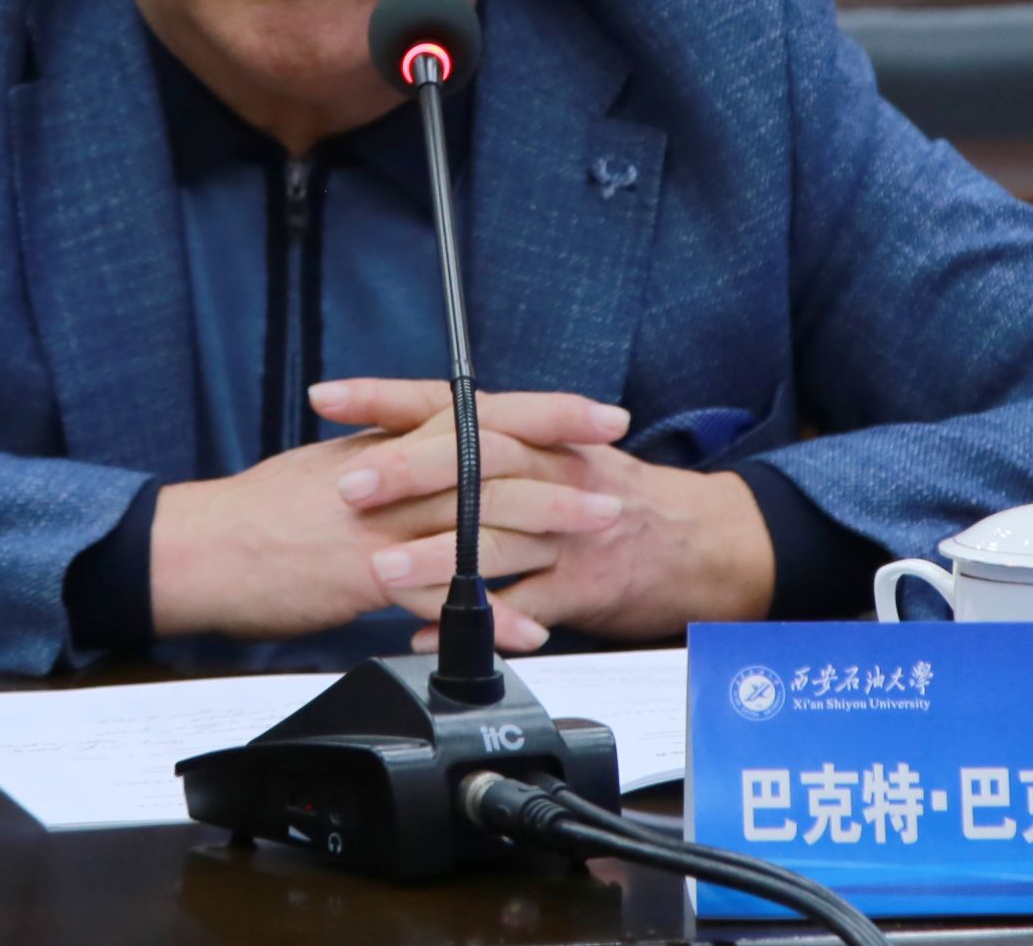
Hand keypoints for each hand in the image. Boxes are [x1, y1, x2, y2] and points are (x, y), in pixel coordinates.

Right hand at [149, 385, 631, 649]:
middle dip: (563, 468)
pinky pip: (436, 591)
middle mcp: (390, 474)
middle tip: (617, 481)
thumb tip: (434, 455)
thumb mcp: (330, 466)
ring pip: (475, 515)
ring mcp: (378, 523)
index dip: (545, 412)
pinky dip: (487, 610)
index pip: (479, 412)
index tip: (599, 414)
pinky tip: (527, 627)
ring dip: (544, 528)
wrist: (199, 548)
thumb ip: (389, 461)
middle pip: (490, 459)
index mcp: (385, 441)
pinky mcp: (361, 574)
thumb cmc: (258, 512)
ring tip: (595, 538)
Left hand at [318, 378, 775, 650]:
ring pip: (495, 536)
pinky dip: (476, 624)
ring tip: (377, 572)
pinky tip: (427, 635)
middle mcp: (551, 469)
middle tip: (350, 487)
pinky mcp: (585, 584)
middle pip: (473, 458)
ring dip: (434, 555)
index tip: (327, 397)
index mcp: (533, 432)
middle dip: (408, 470)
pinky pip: (526, 607)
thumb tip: (403, 438)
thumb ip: (486, 447)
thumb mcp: (556, 452)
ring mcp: (569, 529)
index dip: (386, 397)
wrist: (705, 540)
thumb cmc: (617, 495)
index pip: (450, 401)